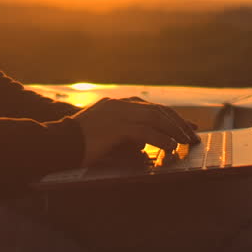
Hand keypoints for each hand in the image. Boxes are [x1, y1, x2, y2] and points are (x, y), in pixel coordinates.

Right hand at [68, 97, 199, 165]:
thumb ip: (124, 135)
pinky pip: (146, 132)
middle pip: (158, 111)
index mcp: (118, 104)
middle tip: (194, 135)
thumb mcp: (105, 135)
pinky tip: (171, 147)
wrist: (57, 143)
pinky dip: (161, 139)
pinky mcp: (116, 127)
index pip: (152, 108)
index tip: (188, 126)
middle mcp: (120, 105)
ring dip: (175, 130)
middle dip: (179, 123)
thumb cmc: (78, 143)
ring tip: (187, 142)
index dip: (172, 117)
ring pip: (156, 118)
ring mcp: (119, 113)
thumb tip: (144, 146)